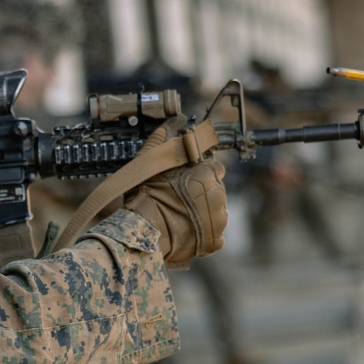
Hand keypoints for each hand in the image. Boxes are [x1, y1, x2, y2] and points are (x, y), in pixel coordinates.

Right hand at [125, 116, 227, 267]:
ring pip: (216, 212)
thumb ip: (163, 139)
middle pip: (216, 190)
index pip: (215, 168)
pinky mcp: (215, 241)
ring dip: (204, 213)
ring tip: (181, 216)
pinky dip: (203, 233)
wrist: (143, 233)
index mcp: (207, 174)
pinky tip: (186, 231)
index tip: (187, 179)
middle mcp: (219, 196)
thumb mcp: (149, 162)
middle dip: (201, 193)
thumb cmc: (145, 197)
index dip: (200, 172)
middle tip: (179, 199)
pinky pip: (214, 235)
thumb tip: (173, 122)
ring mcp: (219, 221)